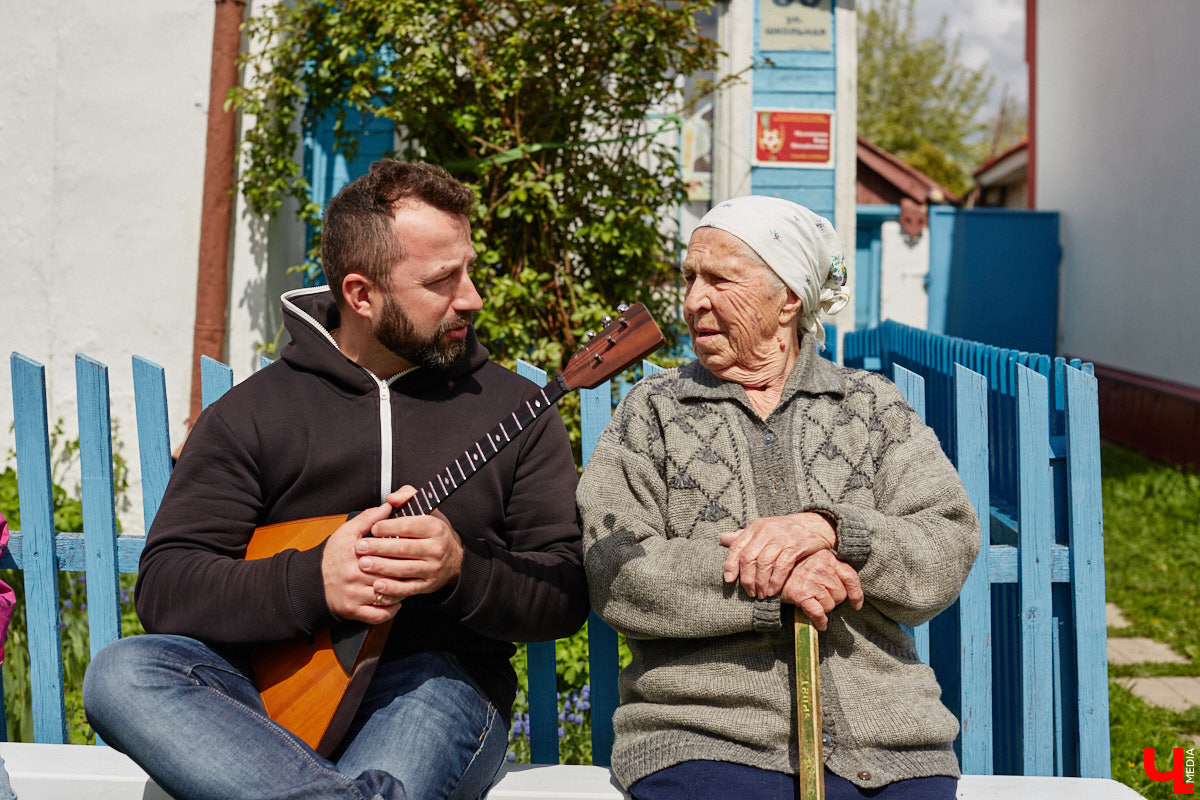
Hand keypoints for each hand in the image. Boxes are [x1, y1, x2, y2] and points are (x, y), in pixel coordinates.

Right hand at [320, 499, 406, 623]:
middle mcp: (353, 575)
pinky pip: (378, 615)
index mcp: (353, 554)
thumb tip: (388, 506)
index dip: (401, 551)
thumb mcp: (346, 532)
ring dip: (400, 591)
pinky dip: (391, 610)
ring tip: (408, 584)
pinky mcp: (353, 611)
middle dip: (404, 572)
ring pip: (386, 595)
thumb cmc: (332, 556)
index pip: (385, 553)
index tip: (411, 549)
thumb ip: (368, 518)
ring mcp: (353, 595)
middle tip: (415, 568)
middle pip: (388, 574)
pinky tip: (397, 601)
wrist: (311, 582)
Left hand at [356, 485, 463, 602]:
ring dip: (382, 568)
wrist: (453, 559)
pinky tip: (378, 586)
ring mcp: (432, 568)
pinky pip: (408, 588)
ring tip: (364, 563)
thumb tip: (391, 499)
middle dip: (380, 548)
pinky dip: (392, 589)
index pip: (410, 526)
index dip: (389, 527)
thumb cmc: (433, 532)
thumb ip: (407, 496)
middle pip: (405, 548)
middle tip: (360, 547)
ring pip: (404, 569)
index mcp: (435, 528)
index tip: (373, 528)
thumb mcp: (426, 509)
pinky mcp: (427, 585)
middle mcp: (436, 549)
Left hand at [719, 512, 837, 598]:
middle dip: (746, 578)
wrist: (815, 524)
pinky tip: (773, 591)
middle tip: (749, 592)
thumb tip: (722, 539)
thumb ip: (743, 536)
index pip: (737, 546)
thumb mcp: (763, 529)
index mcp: (755, 527)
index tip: (729, 580)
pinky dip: (775, 581)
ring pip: (764, 564)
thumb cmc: (784, 530)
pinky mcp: (795, 546)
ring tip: (761, 594)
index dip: (730, 564)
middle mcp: (766, 531)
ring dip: (761, 583)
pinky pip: (782, 566)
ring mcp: (781, 538)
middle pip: (749, 558)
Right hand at [781, 549, 863, 630]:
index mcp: (826, 557)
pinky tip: (820, 624)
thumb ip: (832, 569)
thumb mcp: (815, 561)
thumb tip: (850, 590)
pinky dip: (821, 622)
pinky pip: (819, 613)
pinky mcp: (801, 594)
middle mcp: (820, 567)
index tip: (856, 604)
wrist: (770, 573)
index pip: (850, 577)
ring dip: (824, 609)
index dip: (856, 593)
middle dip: (834, 600)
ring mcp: (810, 580)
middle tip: (821, 597)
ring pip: (830, 605)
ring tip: (814, 603)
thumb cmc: (795, 569)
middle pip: (841, 594)